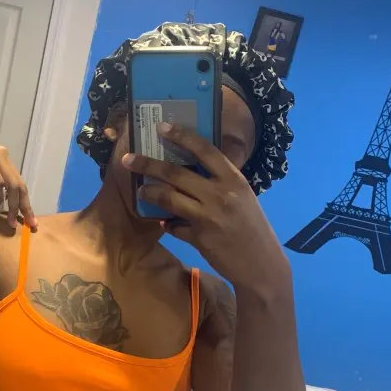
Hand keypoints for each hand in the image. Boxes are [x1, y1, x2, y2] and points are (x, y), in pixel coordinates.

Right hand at [0, 127, 36, 229]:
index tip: (28, 220)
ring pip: (12, 184)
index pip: (18, 184)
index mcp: (2, 160)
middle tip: (30, 225)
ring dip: (12, 205)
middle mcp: (3, 156)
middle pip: (20, 185)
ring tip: (9, 221)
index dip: (24, 203)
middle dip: (25, 207)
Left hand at [122, 123, 288, 293]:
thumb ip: (220, 183)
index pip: (205, 150)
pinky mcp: (199, 238)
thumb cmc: (252, 226)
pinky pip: (174, 227)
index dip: (182, 136)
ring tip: (141, 191)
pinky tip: (165, 223)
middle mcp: (220, 195)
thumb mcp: (242, 196)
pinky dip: (168, 224)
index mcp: (234, 180)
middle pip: (176, 173)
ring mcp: (208, 217)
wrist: (261, 263)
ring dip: (150, 193)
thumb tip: (189, 171)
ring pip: (168, 198)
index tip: (162, 127)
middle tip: (128, 159)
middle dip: (148, 164)